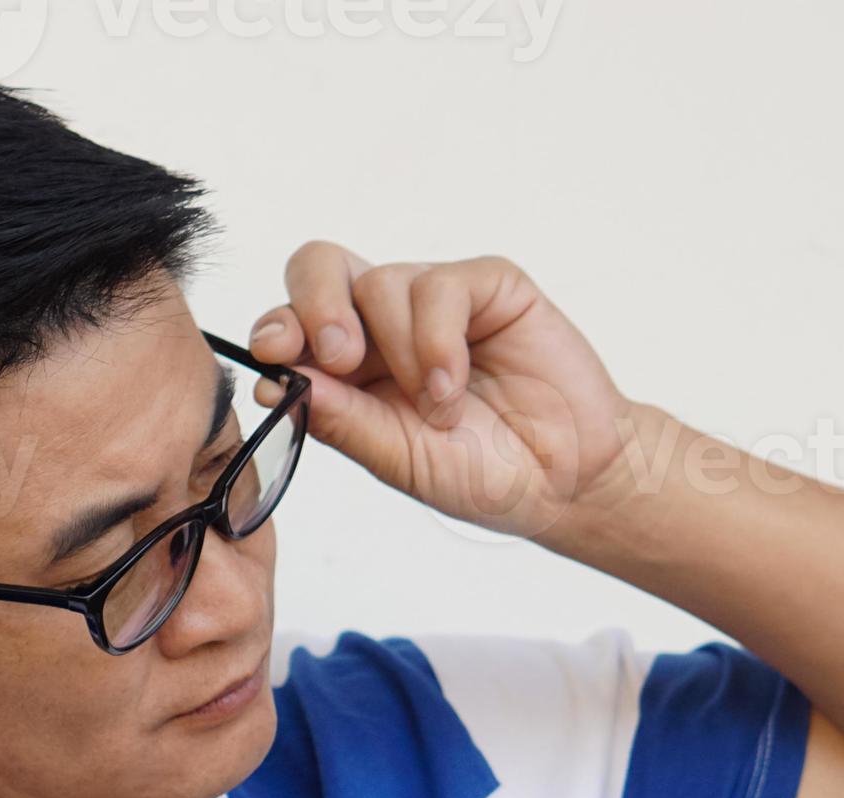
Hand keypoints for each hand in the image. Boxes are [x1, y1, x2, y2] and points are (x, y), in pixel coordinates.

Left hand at [246, 244, 635, 541]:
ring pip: (381, 282)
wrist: (570, 482)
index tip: (276, 354)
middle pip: (320, 268)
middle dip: (316, 304)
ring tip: (440, 407)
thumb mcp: (399, 460)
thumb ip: (341, 418)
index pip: (293, 321)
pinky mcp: (489, 286)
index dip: (278, 327)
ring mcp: (437, 302)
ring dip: (403, 352)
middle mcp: (386, 325)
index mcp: (352, 367)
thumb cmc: (486, 476)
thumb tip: (273, 382)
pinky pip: (441, 285)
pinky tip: (454, 385)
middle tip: (340, 356)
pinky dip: (439, 340)